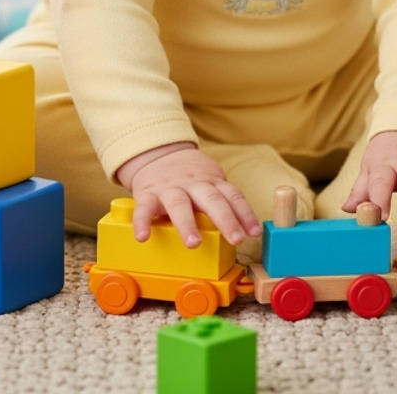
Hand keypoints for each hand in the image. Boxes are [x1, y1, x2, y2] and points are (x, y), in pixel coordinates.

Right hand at [116, 143, 263, 248]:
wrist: (158, 153)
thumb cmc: (191, 177)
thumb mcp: (210, 181)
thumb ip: (223, 200)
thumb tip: (245, 228)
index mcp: (211, 182)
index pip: (232, 196)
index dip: (245, 213)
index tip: (253, 232)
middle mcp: (193, 184)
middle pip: (212, 200)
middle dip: (225, 219)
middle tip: (236, 239)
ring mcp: (170, 188)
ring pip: (179, 204)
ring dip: (187, 224)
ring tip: (194, 243)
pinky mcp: (148, 194)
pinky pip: (144, 208)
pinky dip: (142, 222)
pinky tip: (142, 237)